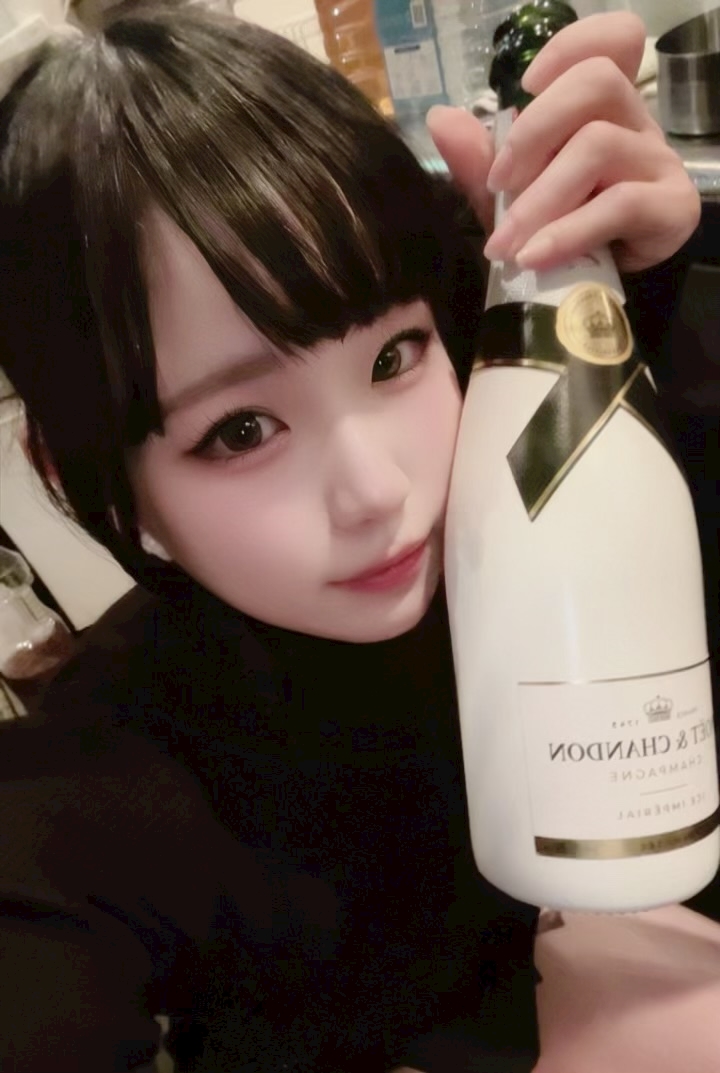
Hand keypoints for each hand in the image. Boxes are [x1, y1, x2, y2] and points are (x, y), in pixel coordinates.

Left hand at [427, 12, 700, 274]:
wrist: (594, 296)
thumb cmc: (556, 235)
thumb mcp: (510, 197)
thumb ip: (480, 161)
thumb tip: (440, 119)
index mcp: (603, 110)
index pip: (614, 41)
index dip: (570, 48)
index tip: (524, 87)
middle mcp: (637, 125)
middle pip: (598, 82)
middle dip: (533, 130)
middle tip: (497, 184)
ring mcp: (658, 164)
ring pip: (599, 145)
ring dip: (541, 197)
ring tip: (508, 242)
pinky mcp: (672, 209)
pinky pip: (619, 204)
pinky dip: (567, 232)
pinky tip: (534, 257)